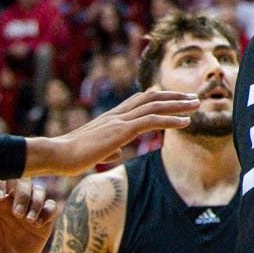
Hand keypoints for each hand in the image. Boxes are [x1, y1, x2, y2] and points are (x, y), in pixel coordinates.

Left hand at [0, 179, 57, 252]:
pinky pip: (52, 207)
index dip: (2, 182)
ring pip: (40, 191)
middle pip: (25, 181)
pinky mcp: (43, 224)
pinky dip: (48, 210)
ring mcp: (29, 211)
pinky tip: (38, 224)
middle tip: (16, 214)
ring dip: (35, 202)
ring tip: (28, 220)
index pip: (2, 179)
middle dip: (23, 193)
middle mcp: (14, 202)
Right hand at [25, 89, 198, 175]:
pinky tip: (186, 122)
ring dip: (179, 104)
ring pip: (155, 106)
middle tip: (194, 97)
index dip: (159, 97)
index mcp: (111, 117)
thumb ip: (109, 149)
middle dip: (174, 96)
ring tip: (197, 104)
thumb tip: (118, 153)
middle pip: (152, 97)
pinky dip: (171, 119)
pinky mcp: (121, 130)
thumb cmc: (70, 156)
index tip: (175, 97)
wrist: (56, 155)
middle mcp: (117, 114)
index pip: (139, 100)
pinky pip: (151, 121)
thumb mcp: (94, 152)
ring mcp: (119, 120)